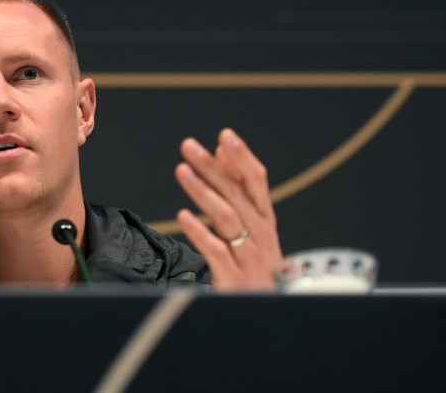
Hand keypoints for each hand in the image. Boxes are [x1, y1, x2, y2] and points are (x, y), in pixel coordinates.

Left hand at [174, 128, 282, 290]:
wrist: (263, 311)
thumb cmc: (253, 263)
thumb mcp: (251, 225)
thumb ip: (238, 188)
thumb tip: (224, 151)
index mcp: (264, 219)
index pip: (257, 181)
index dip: (242, 157)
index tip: (225, 134)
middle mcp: (260, 235)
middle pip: (237, 195)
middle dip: (212, 168)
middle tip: (189, 147)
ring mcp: (248, 257)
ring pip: (227, 218)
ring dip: (203, 192)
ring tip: (181, 171)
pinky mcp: (234, 278)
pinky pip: (216, 251)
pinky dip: (200, 232)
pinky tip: (183, 216)